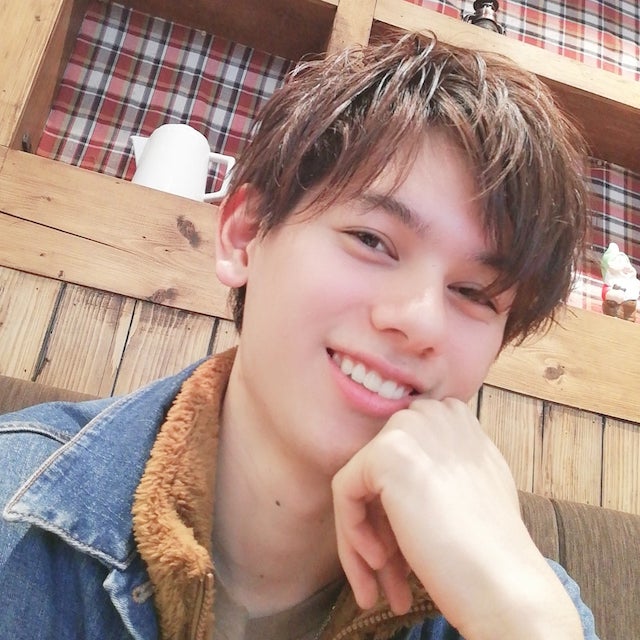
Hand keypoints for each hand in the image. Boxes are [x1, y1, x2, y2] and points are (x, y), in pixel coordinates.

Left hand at [332, 398, 582, 638]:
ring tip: (380, 585)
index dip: (397, 506)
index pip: (403, 455)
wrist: (503, 581)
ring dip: (365, 537)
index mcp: (455, 418)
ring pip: (360, 484)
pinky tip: (379, 565)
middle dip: (379, 524)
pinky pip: (346, 492)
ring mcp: (410, 428)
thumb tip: (404, 472)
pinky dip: (353, 533)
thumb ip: (442, 463)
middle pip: (379, 470)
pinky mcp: (385, 452)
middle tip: (389, 571)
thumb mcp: (474, 483)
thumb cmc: (491, 547)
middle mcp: (434, 413)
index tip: (404, 549)